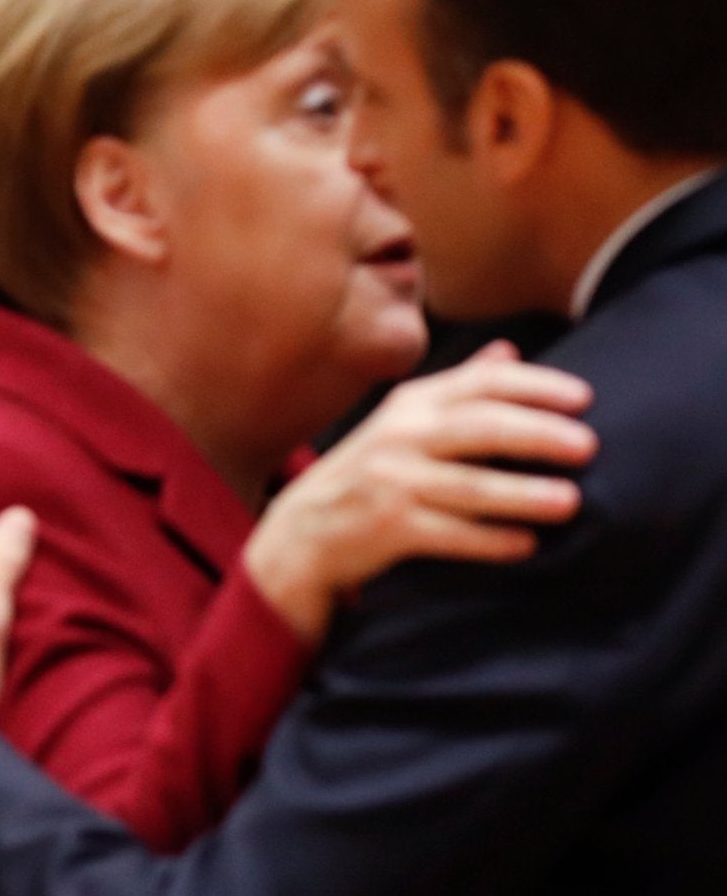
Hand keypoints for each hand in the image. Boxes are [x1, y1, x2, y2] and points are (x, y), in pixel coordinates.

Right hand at [244, 342, 594, 642]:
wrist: (306, 528)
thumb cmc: (375, 471)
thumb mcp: (407, 420)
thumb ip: (459, 388)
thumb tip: (509, 350)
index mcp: (412, 404)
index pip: (480, 383)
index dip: (534, 386)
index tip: (583, 398)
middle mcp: (400, 436)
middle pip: (478, 428)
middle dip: (535, 434)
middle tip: (588, 446)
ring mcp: (391, 482)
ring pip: (466, 486)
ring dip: (521, 494)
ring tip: (570, 500)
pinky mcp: (386, 527)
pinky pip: (447, 535)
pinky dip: (488, 541)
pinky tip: (526, 544)